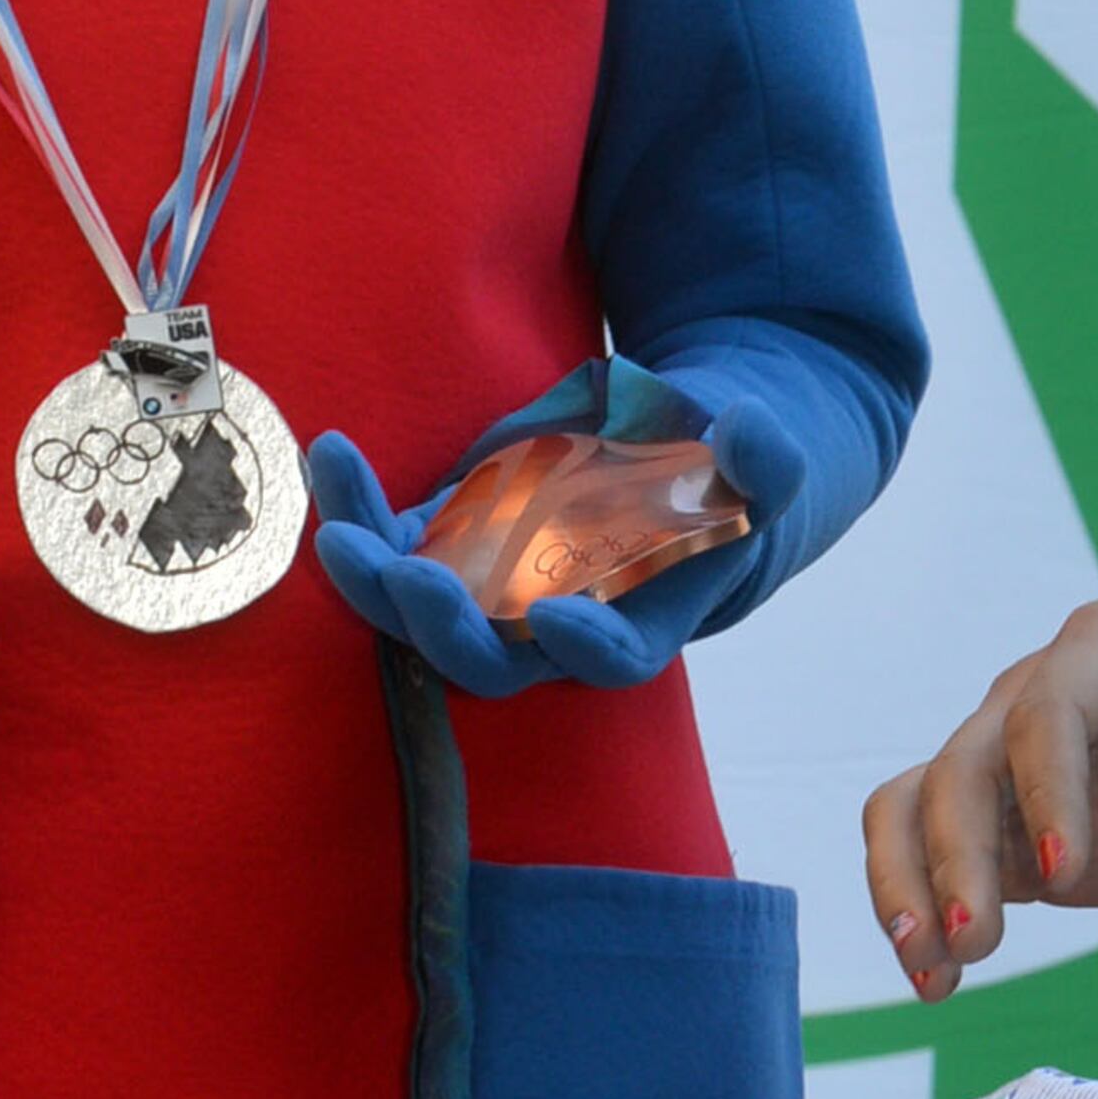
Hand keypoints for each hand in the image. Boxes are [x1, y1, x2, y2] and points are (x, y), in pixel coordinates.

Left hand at [304, 402, 795, 693]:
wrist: (677, 440)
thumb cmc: (727, 464)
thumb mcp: (763, 458)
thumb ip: (765, 459)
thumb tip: (752, 438)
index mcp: (640, 618)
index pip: (612, 660)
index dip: (587, 649)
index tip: (561, 616)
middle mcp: (555, 622)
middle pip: (491, 659)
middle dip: (446, 629)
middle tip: (412, 581)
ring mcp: (494, 584)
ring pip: (419, 612)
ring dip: (374, 584)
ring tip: (339, 536)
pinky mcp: (451, 538)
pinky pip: (390, 541)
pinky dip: (355, 508)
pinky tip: (332, 455)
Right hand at [864, 604, 1097, 995]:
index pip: (1051, 709)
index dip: (1047, 790)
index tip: (1067, 877)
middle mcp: (1036, 689)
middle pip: (965, 762)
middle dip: (958, 854)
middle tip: (977, 942)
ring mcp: (1005, 755)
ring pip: (915, 802)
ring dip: (909, 885)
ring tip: (932, 974)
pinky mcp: (998, 820)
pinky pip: (923, 851)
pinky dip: (916, 909)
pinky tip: (936, 980)